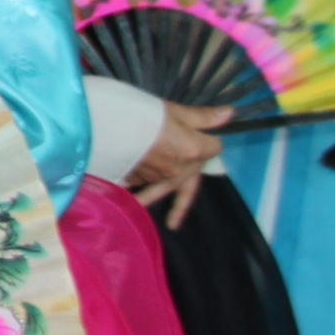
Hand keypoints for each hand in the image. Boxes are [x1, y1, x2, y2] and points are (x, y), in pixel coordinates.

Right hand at [129, 103, 229, 229]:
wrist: (104, 125)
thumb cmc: (141, 113)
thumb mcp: (173, 110)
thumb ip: (201, 117)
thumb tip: (229, 114)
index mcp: (193, 150)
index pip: (215, 148)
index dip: (210, 139)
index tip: (202, 133)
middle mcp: (178, 169)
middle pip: (191, 185)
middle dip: (185, 195)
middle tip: (179, 220)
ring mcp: (157, 177)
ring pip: (166, 189)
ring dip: (163, 200)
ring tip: (170, 224)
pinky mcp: (137, 179)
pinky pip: (145, 187)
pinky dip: (142, 192)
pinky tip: (134, 197)